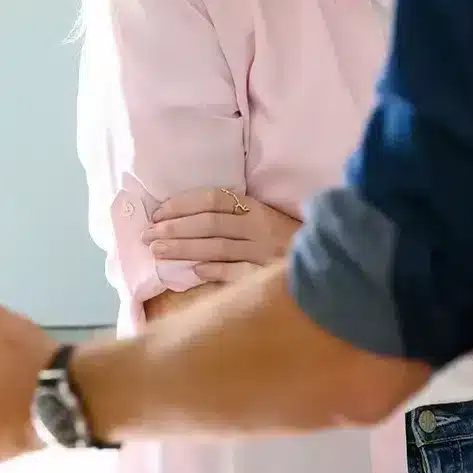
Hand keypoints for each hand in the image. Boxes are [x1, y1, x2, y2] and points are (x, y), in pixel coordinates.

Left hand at [148, 187, 300, 283]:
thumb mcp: (264, 219)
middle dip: (174, 229)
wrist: (325, 259)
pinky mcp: (267, 274)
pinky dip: (215, 271)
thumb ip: (234, 217)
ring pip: (216, 248)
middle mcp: (257, 226)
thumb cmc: (287, 239)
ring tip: (158, 252)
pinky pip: (237, 272)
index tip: (157, 213)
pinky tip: (194, 273)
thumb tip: (186, 220)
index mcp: (255, 207)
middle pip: (209, 224)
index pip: (212, 199)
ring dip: (184, 250)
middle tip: (147, 236)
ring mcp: (262, 251)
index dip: (182, 205)